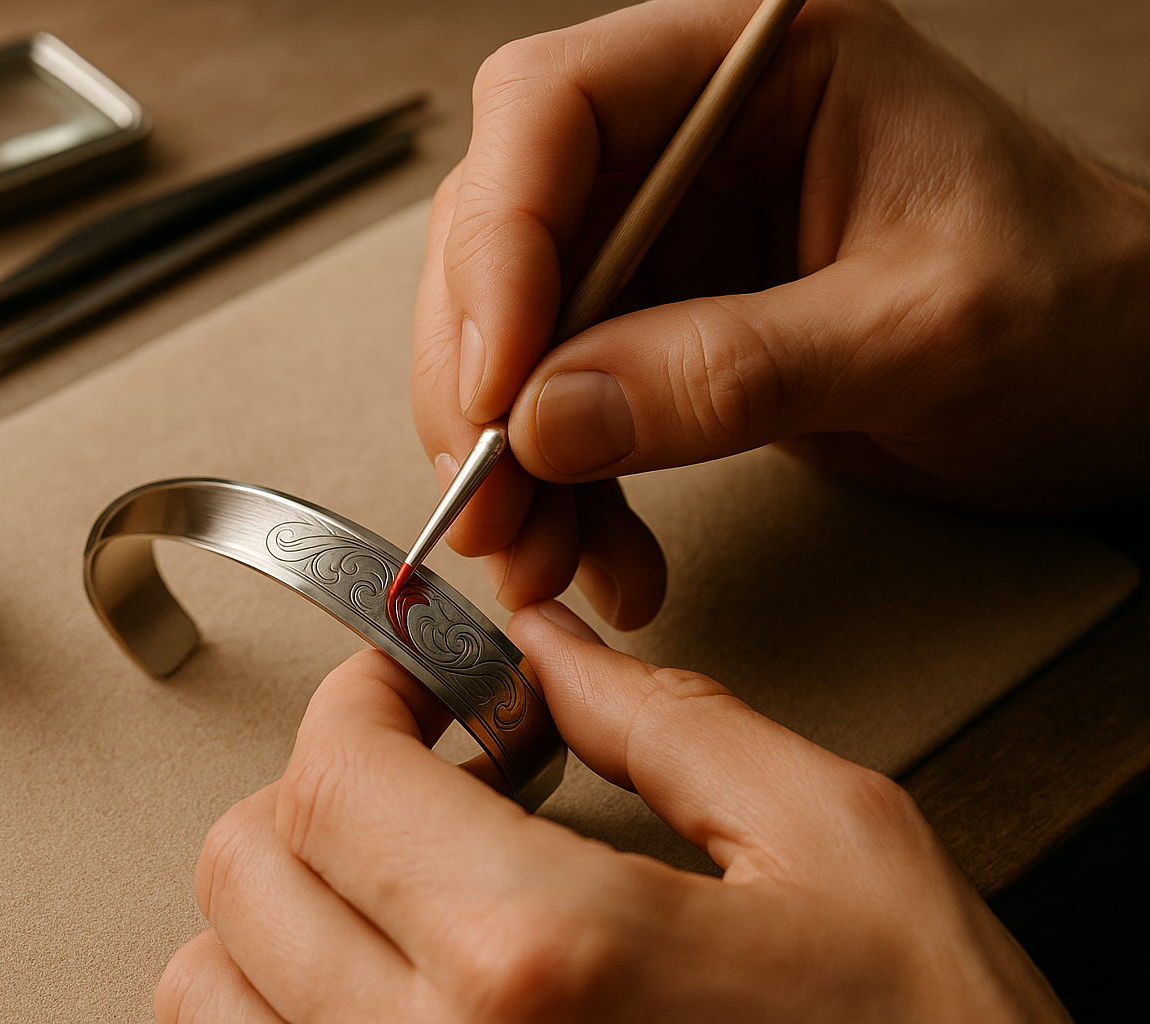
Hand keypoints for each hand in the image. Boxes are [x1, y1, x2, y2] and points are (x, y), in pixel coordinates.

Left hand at [154, 603, 1067, 1022]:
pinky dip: (286, 1008)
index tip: (407, 682)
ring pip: (210, 996)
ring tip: (391, 885)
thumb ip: (665, 724)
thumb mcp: (836, 848)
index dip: (364, 695)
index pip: (334, 773)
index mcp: (543, 955)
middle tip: (411, 771)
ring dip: (279, 912)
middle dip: (320, 788)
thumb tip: (553, 653)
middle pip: (244, 874)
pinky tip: (385, 984)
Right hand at [412, 0, 1149, 624]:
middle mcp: (694, 138)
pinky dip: (564, 489)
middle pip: (505, 228)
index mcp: (757, 67)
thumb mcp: (923, 330)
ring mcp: (675, 237)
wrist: (1128, 382)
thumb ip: (733, 368)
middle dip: (480, 375)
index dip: (499, 243)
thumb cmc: (1081, 304)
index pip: (555, 108)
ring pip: (518, 333)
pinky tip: (598, 550)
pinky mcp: (670, 328)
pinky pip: (568, 404)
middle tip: (491, 495)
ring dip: (511, 456)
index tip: (496, 383)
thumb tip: (549, 420)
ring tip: (540, 554)